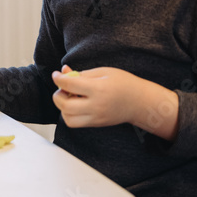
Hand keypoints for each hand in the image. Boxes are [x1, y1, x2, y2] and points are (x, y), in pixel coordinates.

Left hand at [51, 65, 179, 139]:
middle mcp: (96, 106)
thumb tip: (63, 72)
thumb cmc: (124, 83)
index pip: (70, 85)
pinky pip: (75, 123)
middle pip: (65, 106)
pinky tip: (76, 104)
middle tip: (63, 87)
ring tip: (70, 97)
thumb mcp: (103, 72)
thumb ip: (82, 74)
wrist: (140, 102)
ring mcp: (96, 117)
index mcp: (99, 89)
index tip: (56, 74)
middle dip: (58, 95)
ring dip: (62, 107)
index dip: (59, 78)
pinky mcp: (96, 124)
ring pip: (68, 118)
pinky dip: (69, 114)